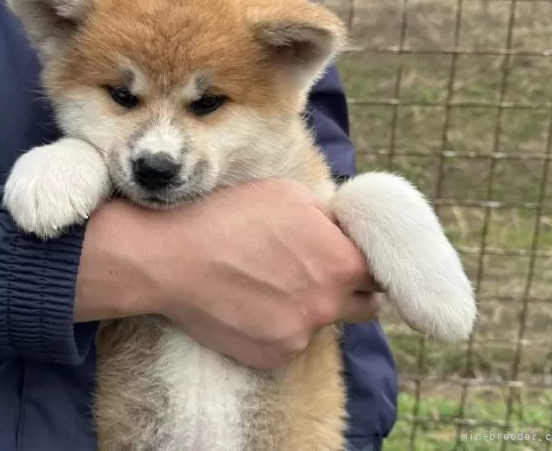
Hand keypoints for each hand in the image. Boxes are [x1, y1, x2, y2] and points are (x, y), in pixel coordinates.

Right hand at [75, 178, 380, 369]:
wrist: (173, 257)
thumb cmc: (231, 216)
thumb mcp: (289, 194)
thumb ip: (329, 219)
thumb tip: (341, 232)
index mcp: (341, 263)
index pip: (379, 274)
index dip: (364, 263)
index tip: (348, 257)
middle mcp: (328, 306)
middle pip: (363, 307)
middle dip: (349, 292)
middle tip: (318, 274)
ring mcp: (298, 336)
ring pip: (319, 324)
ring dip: (307, 308)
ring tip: (267, 283)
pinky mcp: (269, 357)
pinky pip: (287, 341)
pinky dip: (276, 326)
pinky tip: (247, 302)